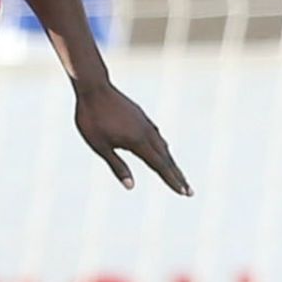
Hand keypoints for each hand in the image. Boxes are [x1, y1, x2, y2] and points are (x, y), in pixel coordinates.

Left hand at [73, 82, 190, 194]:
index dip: (172, 180)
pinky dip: (162, 147)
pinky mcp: (140, 116)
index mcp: (138, 142)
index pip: (160, 166)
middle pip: (166, 158)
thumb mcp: (100, 146)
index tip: (184, 193)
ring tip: (178, 175)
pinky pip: (156, 136)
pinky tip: (161, 149)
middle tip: (189, 191)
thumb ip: (117, 166)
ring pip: (162, 146)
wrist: (94, 88)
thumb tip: (130, 186)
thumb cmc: (92, 118)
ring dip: (170, 162)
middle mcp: (147, 133)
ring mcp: (145, 123)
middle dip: (177, 176)